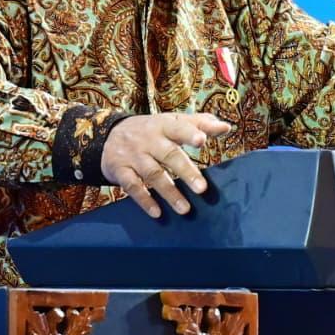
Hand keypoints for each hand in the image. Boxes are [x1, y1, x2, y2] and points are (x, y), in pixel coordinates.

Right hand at [101, 112, 231, 217]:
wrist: (109, 135)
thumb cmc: (152, 130)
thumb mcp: (172, 121)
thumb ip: (200, 123)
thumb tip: (226, 127)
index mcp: (163, 125)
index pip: (178, 127)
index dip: (189, 133)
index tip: (202, 141)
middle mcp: (148, 140)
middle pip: (168, 155)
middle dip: (185, 171)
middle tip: (202, 188)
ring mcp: (133, 155)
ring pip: (152, 174)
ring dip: (169, 192)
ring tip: (185, 209)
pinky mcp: (120, 171)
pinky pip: (132, 187)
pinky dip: (144, 200)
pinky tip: (157, 212)